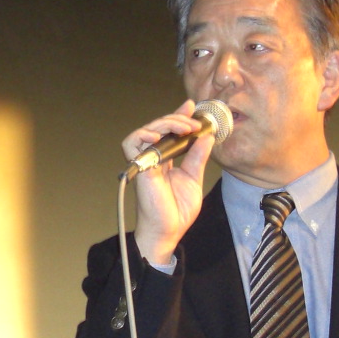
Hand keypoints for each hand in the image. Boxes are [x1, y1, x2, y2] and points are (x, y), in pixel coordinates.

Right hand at [122, 101, 214, 264]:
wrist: (168, 231)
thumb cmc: (177, 210)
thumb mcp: (194, 178)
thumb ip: (198, 157)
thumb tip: (207, 136)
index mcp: (166, 159)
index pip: (169, 131)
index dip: (178, 115)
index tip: (191, 106)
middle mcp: (153, 158)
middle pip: (159, 127)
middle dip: (177, 118)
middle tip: (194, 123)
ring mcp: (145, 162)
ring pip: (146, 131)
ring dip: (165, 124)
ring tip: (183, 127)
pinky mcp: (139, 168)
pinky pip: (131, 144)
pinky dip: (143, 135)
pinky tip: (158, 136)